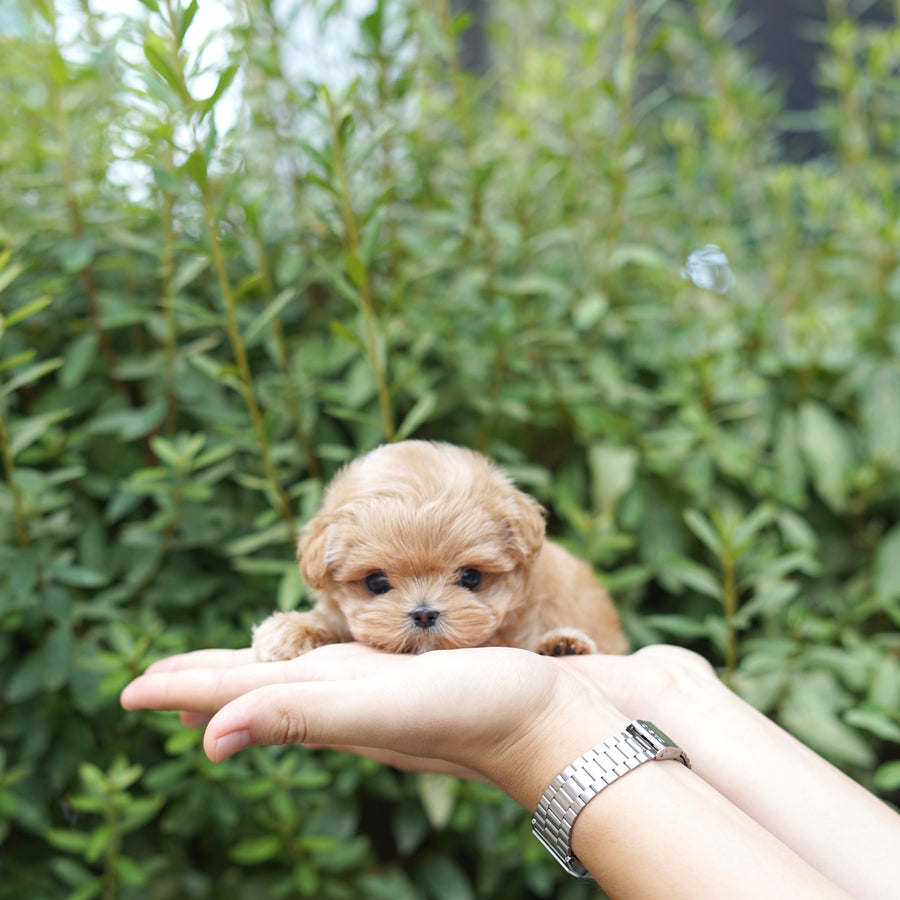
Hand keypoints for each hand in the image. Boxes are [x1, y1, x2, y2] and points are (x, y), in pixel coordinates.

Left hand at [121, 642, 631, 808]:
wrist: (571, 723)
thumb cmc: (483, 712)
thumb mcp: (386, 710)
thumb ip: (300, 717)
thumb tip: (205, 735)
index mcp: (333, 709)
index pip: (239, 694)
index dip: (184, 688)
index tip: (129, 689)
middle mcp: (353, 703)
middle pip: (262, 687)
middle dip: (208, 681)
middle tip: (159, 682)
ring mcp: (389, 692)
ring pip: (304, 678)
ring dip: (260, 674)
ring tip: (229, 674)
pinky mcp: (425, 677)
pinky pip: (354, 665)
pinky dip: (322, 659)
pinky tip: (331, 660)